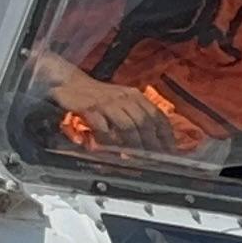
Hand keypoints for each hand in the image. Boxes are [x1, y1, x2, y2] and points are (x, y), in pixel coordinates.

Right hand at [46, 64, 179, 152]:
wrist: (71, 83)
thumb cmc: (99, 97)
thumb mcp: (121, 102)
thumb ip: (135, 117)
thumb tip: (152, 140)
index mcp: (135, 96)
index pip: (157, 115)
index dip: (166, 134)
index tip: (170, 150)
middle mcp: (125, 97)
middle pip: (145, 122)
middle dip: (152, 143)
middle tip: (155, 159)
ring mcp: (108, 103)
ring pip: (128, 125)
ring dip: (134, 144)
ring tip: (137, 158)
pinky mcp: (90, 108)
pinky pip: (103, 127)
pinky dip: (109, 141)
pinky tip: (111, 150)